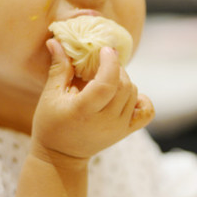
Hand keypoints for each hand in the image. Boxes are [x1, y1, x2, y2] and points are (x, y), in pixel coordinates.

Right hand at [31, 38, 153, 162]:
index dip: (110, 63)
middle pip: (125, 85)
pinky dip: (141, 99)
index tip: (105, 50)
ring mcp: (119, 128)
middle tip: (103, 63)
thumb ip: (59, 68)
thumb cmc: (51, 124)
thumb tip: (55, 40)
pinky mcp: (126, 132)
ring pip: (134, 93)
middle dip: (116, 69)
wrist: (61, 156)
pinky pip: (146, 112)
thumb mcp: (50, 96)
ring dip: (125, 80)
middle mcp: (106, 121)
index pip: (107, 83)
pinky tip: (127, 95)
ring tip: (108, 79)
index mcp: (84, 111)